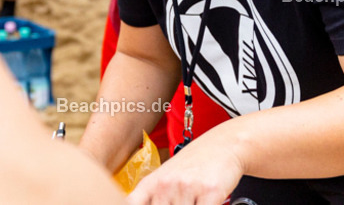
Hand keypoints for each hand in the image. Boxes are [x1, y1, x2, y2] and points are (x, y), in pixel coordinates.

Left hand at [126, 134, 243, 204]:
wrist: (223, 144)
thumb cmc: (194, 164)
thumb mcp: (166, 178)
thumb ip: (152, 197)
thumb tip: (134, 204)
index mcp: (151, 184)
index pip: (131, 203)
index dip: (120, 203)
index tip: (141, 203)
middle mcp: (165, 184)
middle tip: (182, 200)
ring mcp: (187, 187)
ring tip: (195, 198)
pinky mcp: (210, 191)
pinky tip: (208, 200)